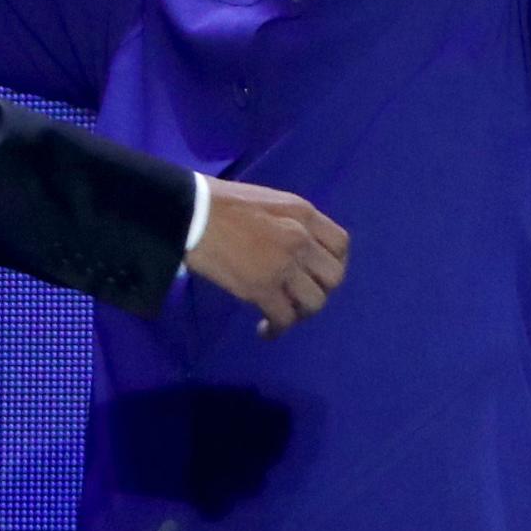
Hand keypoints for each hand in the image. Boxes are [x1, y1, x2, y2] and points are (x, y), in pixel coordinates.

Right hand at [183, 177, 349, 338]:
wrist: (190, 213)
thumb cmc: (218, 202)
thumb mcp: (267, 200)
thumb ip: (288, 221)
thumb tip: (292, 244)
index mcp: (303, 213)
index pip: (340, 244)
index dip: (333, 262)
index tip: (316, 272)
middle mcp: (302, 239)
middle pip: (334, 277)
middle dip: (320, 290)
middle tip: (299, 296)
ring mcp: (284, 266)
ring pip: (314, 302)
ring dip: (301, 313)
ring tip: (282, 315)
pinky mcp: (262, 289)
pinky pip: (284, 318)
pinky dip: (277, 329)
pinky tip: (265, 330)